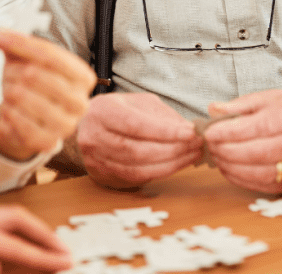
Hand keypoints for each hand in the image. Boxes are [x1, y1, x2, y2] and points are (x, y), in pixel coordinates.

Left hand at [0, 30, 95, 161]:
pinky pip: (18, 122)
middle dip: (12, 70)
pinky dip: (7, 111)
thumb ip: (16, 43)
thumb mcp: (30, 60)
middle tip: (6, 71)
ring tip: (8, 89)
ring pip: (23, 97)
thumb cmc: (34, 86)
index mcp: (83, 77)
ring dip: (8, 89)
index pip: (49, 54)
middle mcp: (80, 102)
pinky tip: (7, 106)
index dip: (21, 44)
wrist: (32, 120)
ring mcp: (66, 125)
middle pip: (35, 74)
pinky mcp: (48, 142)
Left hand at [0, 205, 72, 273]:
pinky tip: (8, 243)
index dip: (42, 254)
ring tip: (46, 246)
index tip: (67, 264)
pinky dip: (11, 231)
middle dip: (44, 236)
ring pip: (4, 219)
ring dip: (30, 231)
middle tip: (66, 254)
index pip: (12, 241)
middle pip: (16, 220)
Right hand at [76, 92, 202, 188]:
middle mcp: (95, 137)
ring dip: (171, 163)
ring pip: (139, 167)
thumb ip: (161, 114)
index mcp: (102, 111)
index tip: (191, 132)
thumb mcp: (137, 102)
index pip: (136, 125)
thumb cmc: (115, 112)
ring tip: (192, 155)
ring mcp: (96, 159)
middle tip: (197, 145)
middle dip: (173, 149)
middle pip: (138, 150)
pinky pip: (137, 178)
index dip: (166, 131)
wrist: (84, 128)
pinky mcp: (103, 175)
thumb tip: (188, 129)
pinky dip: (161, 172)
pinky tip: (177, 164)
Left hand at [203, 90, 281, 193]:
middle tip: (210, 147)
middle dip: (228, 151)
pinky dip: (246, 180)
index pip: (260, 125)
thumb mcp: (279, 98)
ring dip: (234, 168)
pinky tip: (233, 171)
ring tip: (218, 159)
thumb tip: (214, 110)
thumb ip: (245, 105)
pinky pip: (271, 186)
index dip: (230, 132)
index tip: (210, 132)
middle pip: (260, 151)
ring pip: (264, 172)